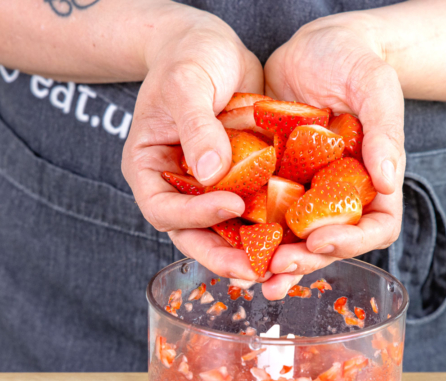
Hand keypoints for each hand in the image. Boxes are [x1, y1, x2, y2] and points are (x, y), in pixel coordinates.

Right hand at [122, 7, 264, 281]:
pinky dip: (271, 228)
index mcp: (150, 169)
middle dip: (223, 255)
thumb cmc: (188, 57)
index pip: (164, 209)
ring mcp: (209, 190)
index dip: (194, 215)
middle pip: (193, 236)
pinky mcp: (240, 183)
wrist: (214, 47)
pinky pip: (253, 214)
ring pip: (224, 233)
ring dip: (250, 252)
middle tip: (255, 269)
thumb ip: (196, 127)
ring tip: (279, 266)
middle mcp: (178, 188)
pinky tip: (295, 240)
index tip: (231, 205)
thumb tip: (211, 173)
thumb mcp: (187, 84)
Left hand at [261, 13, 405, 298]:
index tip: (320, 240)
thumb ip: (384, 131)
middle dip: (305, 259)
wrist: (312, 43)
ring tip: (252, 275)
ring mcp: (306, 191)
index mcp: (372, 180)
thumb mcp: (375, 86)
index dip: (351, 242)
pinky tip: (228, 244)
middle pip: (330, 243)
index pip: (376, 227)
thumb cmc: (354, 59)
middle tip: (277, 264)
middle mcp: (339, 193)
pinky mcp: (274, 182)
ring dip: (274, 260)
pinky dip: (249, 234)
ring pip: (294, 238)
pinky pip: (262, 215)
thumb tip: (389, 181)